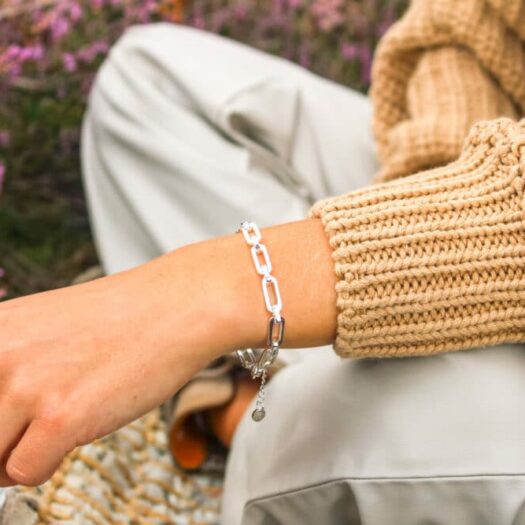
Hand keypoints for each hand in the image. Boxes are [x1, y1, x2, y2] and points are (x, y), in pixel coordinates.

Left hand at [0, 218, 336, 486]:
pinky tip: (80, 426)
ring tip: (60, 421)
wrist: (177, 307)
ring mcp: (28, 386)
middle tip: (35, 424)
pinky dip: (49, 463)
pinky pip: (24, 474)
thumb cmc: (125, 317)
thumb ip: (10, 364)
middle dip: (2, 438)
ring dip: (21, 451)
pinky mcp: (60, 417)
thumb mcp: (48, 327)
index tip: (9, 423)